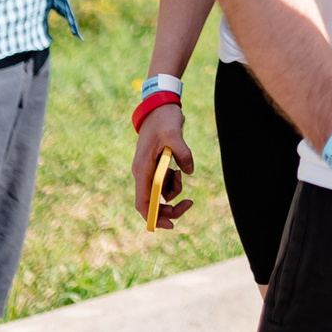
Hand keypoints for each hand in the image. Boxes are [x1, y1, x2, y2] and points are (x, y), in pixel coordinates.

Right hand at [131, 105, 195, 230]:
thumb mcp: (174, 133)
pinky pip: (164, 182)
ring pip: (160, 193)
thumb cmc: (163, 119)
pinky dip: (174, 180)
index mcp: (142, 169)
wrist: (158, 106)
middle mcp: (142, 173)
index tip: (170, 224)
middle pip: (152, 202)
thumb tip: (189, 171)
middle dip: (169, 207)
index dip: (154, 217)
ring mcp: (148, 170)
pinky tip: (179, 168)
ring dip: (174, 190)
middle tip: (189, 203)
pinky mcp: (155, 166)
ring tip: (181, 172)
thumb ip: (182, 153)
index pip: (142, 203)